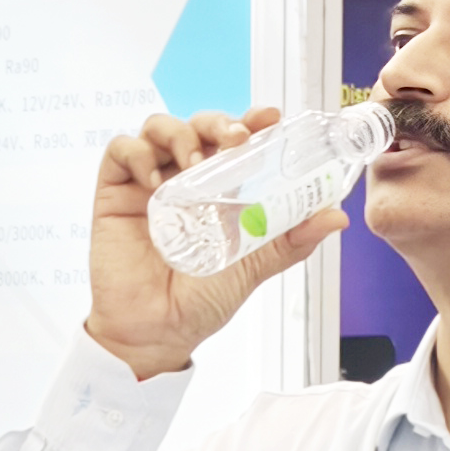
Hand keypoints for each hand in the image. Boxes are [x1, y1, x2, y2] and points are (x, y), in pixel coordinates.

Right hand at [86, 107, 349, 381]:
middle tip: (236, 138)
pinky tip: (153, 180)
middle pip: (199, 125)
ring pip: (159, 127)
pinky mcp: (114, 192)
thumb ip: (289, 240)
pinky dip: (137, 154)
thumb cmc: (200, 301)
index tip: (270, 117)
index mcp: (220, 190)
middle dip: (219, 121)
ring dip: (180, 133)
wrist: (156, 333)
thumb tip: (335, 216)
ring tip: (192, 162)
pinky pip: (120, 151)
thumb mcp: (253, 267)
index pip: (236, 140)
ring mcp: (149, 182)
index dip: (252, 121)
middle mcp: (185, 179)